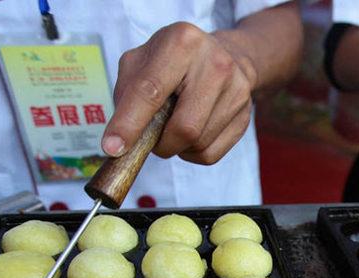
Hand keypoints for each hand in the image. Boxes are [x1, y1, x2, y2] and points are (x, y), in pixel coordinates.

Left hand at [103, 22, 255, 164]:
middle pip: (184, 127)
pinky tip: (191, 133)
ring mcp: (236, 91)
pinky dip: (192, 152)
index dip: (129, 123)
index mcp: (181, 43)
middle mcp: (215, 64)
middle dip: (161, 143)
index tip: (113, 148)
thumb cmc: (176, 60)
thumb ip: (127, 93)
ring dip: (177, 146)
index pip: (150, 91)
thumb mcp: (143, 60)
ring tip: (174, 125)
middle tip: (151, 138)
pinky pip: (210, 154)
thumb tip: (121, 138)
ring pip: (198, 143)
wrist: (226, 56)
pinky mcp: (245, 116)